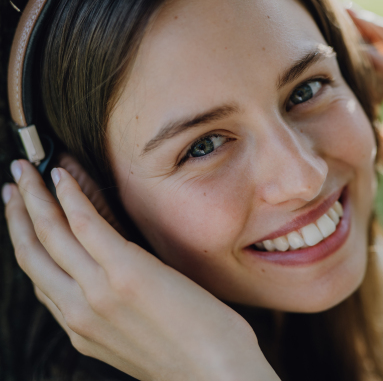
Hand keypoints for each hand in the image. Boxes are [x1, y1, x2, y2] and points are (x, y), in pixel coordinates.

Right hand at [4, 160, 277, 380]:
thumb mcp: (138, 339)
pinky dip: (69, 197)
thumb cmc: (192, 357)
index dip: (26, 242)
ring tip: (26, 169)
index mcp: (82, 329)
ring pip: (50, 234)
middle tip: (12, 183)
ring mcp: (98, 292)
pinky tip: (63, 176)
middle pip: (33, 254)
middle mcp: (79, 312)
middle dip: (17, 213)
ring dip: (34, 196)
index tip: (20, 218)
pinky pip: (85, 225)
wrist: (216, 376)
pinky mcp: (126, 272)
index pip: (41, 278)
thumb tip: (116, 279)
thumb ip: (115, 313)